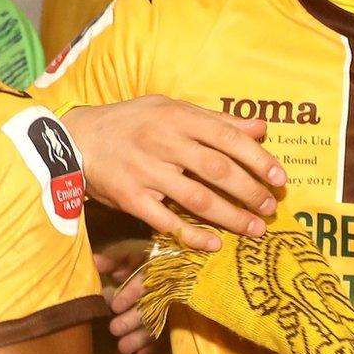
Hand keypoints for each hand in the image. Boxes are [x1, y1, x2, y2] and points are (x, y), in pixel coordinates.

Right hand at [63, 96, 283, 250]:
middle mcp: (163, 142)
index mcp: (176, 116)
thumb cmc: (128, 123)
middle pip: (218, 170)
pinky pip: (166, 221)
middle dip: (250, 192)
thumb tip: (260, 127)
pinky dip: (192, 235)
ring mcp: (146, 172)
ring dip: (231, 217)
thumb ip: (215, 120)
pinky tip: (214, 244)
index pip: (227, 137)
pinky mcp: (130, 198)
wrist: (74, 140)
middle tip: (271, 207)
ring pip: (198, 198)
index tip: (279, 178)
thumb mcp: (168, 109)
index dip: (257, 159)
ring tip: (255, 229)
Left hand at [103, 247, 163, 353]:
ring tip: (122, 348)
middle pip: (153, 307)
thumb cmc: (132, 262)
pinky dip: (151, 352)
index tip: (115, 305)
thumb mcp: (124, 256)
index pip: (147, 279)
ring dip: (140, 339)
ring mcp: (170, 311)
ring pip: (158, 326)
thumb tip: (95, 261)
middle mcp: (166, 290)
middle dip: (133, 320)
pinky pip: (164, 342)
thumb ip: (112, 259)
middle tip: (114, 329)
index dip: (132, 292)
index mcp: (155, 268)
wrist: (146, 273)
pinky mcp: (170, 328)